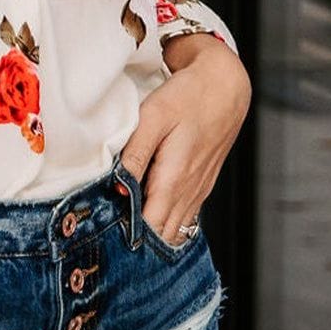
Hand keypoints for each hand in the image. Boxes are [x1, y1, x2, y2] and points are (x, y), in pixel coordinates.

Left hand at [119, 34, 250, 243]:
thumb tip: (118, 188)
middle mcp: (189, 192)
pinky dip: (166, 222)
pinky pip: (184, 216)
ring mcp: (198, 191)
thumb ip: (135, 154)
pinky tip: (148, 217)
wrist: (225, 86)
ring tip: (124, 231)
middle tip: (109, 240)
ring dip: (152, 234)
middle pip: (162, 236)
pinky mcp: (201, 185)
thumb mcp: (154, 117)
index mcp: (174, 179)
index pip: (150, 228)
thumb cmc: (188, 97)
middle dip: (137, 243)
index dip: (128, 239)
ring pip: (175, 230)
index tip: (105, 238)